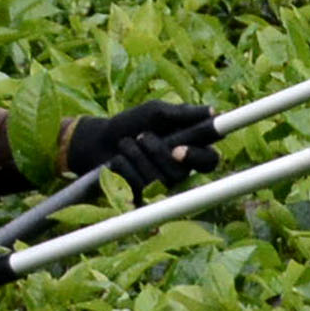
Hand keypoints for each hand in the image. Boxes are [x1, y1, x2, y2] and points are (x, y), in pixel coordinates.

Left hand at [64, 100, 221, 190]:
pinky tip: (117, 160)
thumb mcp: (155, 112)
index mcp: (190, 149)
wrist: (96, 142)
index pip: (209, 160)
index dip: (197, 157)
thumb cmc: (130, 124)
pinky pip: (138, 187)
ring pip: (157, 180)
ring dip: (136, 155)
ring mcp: (161, 188)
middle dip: (156, 151)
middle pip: (180, 172)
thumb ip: (182, 113)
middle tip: (142, 136)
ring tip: (125, 144)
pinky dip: (124, 167)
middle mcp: (180, 171)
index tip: (178, 150)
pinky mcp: (142, 199)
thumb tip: (213, 111)